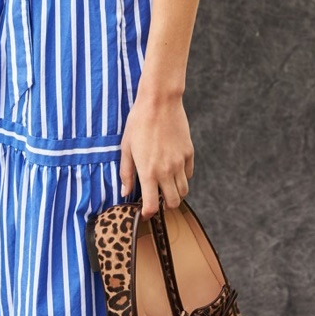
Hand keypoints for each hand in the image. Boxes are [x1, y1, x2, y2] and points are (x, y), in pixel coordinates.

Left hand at [119, 90, 193, 220]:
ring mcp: (180, 162)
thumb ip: (126, 173)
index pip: (152, 206)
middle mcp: (167, 171)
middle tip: (157, 197)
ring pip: (184, 190)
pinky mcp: (189, 152)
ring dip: (175, 192)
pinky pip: (189, 173)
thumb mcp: (126, 148)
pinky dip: (182, 176)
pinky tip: (173, 167)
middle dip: (165, 205)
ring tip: (165, 184)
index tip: (145, 211)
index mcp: (148, 172)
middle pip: (174, 203)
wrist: (159, 102)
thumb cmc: (138, 123)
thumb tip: (125, 192)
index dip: (148, 213)